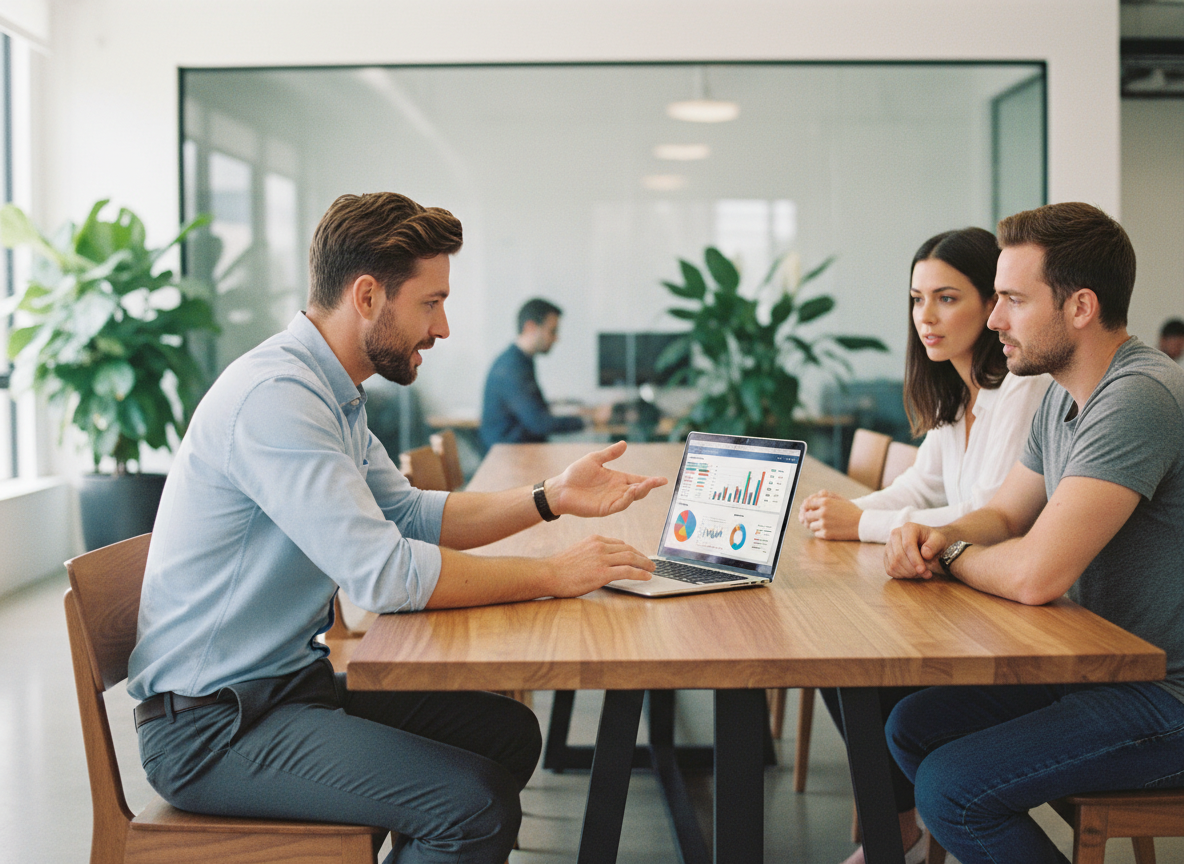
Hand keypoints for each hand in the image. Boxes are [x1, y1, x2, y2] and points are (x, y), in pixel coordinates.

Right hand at [547, 535, 654, 595]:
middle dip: (642, 556)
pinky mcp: (602, 573)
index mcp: (595, 540)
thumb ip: (593, 553)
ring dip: (644, 564)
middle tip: (650, 563)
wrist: (548, 574)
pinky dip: (640, 573)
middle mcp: (600, 546)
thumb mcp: (578, 552)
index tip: (638, 556)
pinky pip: (627, 571)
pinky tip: (646, 577)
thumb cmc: (560, 567)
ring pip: (631, 558)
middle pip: (628, 549)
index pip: (620, 543)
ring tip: (652, 569)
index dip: (632, 550)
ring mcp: (602, 559)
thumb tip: (604, 561)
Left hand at [548, 441, 667, 517]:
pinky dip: (627, 499)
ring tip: (646, 484)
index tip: (663, 479)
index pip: (638, 479)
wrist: (560, 488)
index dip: (650, 480)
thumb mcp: (594, 459)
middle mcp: (617, 490)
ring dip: (640, 491)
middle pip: (639, 489)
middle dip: (649, 485)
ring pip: (631, 498)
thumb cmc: (576, 474)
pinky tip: (631, 491)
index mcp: (617, 479)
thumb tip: (624, 443)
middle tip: (659, 481)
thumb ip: (610, 453)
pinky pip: (620, 505)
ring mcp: (612, 500)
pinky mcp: (605, 508)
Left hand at [798, 489, 861, 539]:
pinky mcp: (826, 534)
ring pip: (811, 526)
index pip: (808, 504)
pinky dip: (821, 533)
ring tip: (826, 525)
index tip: (813, 511)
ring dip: (816, 525)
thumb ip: (826, 498)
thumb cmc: (851, 511)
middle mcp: (823, 512)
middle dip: (811, 517)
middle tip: (818, 519)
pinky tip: (829, 530)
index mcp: (825, 502)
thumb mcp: (839, 500)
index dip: (810, 508)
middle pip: (807, 516)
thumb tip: (812, 499)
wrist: (862, 524)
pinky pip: (816, 534)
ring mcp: (824, 524)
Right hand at [884, 523, 947, 579]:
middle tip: (926, 574)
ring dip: (908, 573)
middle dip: (912, 569)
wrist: (927, 544)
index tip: (923, 570)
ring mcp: (888, 545)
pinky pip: (890, 570)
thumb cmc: (934, 542)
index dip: (915, 560)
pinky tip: (913, 573)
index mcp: (908, 528)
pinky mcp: (886, 556)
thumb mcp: (939, 540)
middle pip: (899, 556)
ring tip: (921, 573)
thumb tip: (925, 554)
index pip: (907, 545)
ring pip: (893, 564)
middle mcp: (895, 534)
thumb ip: (934, 545)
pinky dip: (902, 575)